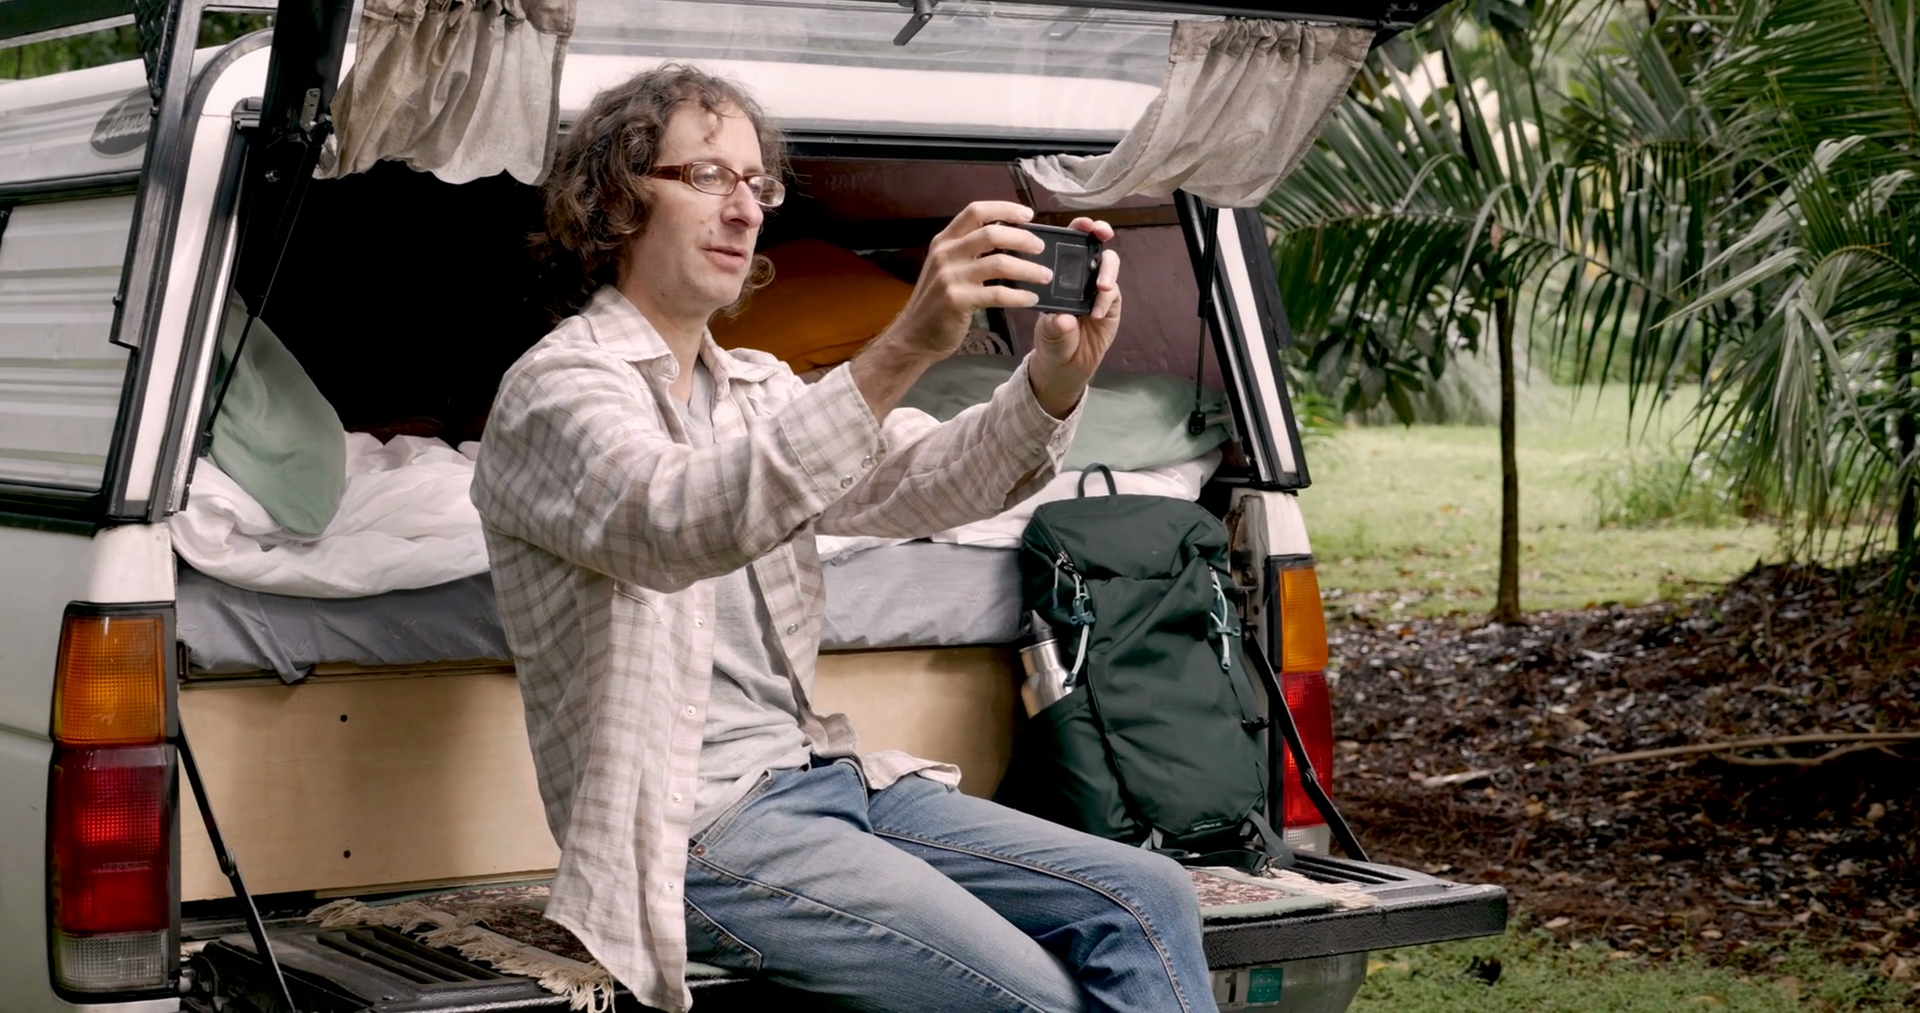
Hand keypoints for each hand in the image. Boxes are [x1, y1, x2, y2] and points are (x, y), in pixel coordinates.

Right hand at [882, 201, 1051, 360]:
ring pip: (999, 263)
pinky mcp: (957, 300)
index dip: (1004, 209)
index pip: (975, 211)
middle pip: (991, 233)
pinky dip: (1019, 296)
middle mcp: (945, 254)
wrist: (914, 335)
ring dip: (1028, 269)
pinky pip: (997, 293)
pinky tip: (1031, 299)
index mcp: (944, 241)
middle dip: (1022, 238)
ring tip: (1045, 276)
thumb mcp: (946, 268)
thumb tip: (1009, 241)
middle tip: (1041, 247)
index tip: (1028, 215)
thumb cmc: (936, 302)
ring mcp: (950, 277)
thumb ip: (968, 251)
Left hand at [1029, 217, 1121, 417]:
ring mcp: (1097, 286)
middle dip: (1100, 233)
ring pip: (1109, 265)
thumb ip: (1054, 325)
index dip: (1078, 227)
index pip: (1069, 242)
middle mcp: (1080, 274)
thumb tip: (1063, 319)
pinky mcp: (1111, 302)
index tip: (1083, 223)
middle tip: (1102, 233)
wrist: (1067, 364)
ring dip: (1107, 270)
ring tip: (1101, 287)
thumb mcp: (1047, 332)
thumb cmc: (1052, 339)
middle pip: (1095, 244)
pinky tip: (1096, 313)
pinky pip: (1112, 293)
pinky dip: (1106, 299)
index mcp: (1059, 271)